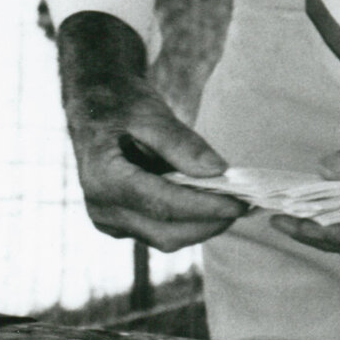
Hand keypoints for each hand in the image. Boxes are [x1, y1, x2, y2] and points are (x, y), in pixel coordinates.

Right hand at [58, 12, 246, 251]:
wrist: (94, 105)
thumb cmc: (121, 102)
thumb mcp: (150, 112)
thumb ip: (181, 143)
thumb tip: (217, 171)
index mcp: (103, 178)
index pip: (163, 204)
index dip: (205, 208)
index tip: (239, 204)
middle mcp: (101, 208)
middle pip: (166, 232)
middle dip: (209, 223)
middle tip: (245, 205)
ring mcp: (108, 220)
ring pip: (164, 238)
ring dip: (201, 226)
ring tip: (233, 205)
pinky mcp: (119, 223)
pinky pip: (158, 231)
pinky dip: (186, 222)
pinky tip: (209, 203)